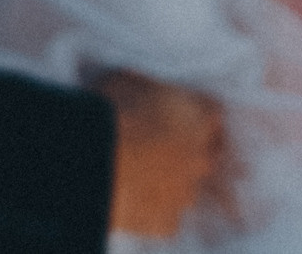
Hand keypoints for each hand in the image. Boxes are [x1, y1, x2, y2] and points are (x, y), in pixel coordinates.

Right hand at [93, 70, 221, 237]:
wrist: (89, 158)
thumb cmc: (109, 109)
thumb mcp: (129, 79)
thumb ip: (148, 86)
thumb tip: (141, 83)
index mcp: (201, 116)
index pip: (213, 117)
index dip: (196, 120)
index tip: (181, 122)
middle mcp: (201, 154)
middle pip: (208, 156)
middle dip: (191, 154)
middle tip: (163, 153)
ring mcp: (186, 191)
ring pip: (187, 189)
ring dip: (172, 184)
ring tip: (143, 180)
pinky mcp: (166, 221)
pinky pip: (167, 220)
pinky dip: (154, 214)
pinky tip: (134, 205)